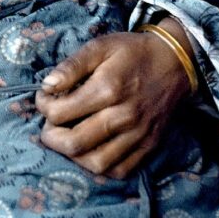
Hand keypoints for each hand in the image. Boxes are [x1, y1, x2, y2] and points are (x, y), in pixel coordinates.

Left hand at [35, 18, 192, 177]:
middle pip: (75, 143)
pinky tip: (91, 151)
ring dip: (73, 156)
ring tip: (67, 139)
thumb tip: (47, 85)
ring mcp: (138, 135)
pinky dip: (100, 167)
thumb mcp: (100, 46)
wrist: (175, 62)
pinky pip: (120, 170)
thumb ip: (72, 65)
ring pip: (96, 163)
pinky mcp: (148, 146)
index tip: (44, 98)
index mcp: (107, 88)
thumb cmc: (132, 52)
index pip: (60, 112)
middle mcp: (123, 116)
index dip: (43, 107)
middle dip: (51, 137)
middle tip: (49, 126)